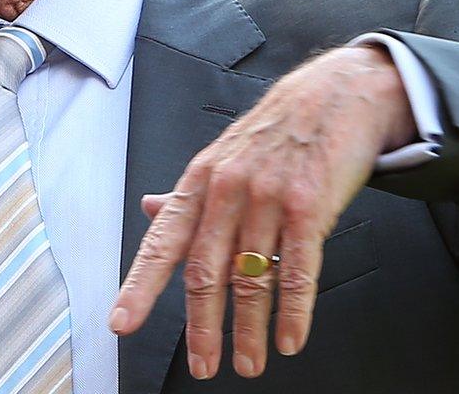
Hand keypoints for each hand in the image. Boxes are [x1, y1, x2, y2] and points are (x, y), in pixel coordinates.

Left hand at [109, 45, 414, 379]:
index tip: (123, 321)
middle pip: (205, 270)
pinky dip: (294, 312)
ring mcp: (267, 198)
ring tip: (249, 363)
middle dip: (201, 327)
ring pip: (251, 278)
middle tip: (202, 365)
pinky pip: (298, 270)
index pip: (163, 242)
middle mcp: (227, 190)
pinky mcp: (308, 206)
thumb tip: (150, 211)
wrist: (335, 94)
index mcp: (199, 181)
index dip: (140, 286)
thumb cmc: (277, 130)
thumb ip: (187, 193)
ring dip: (249, 330)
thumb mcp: (221, 155)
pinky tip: (291, 338)